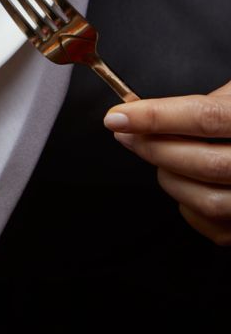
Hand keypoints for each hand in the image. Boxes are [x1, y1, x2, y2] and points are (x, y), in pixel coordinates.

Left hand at [104, 81, 230, 244]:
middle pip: (203, 162)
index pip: (205, 117)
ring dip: (169, 178)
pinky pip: (215, 226)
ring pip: (207, 201)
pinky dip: (187, 206)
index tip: (117, 117)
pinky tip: (183, 184)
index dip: (156, 117)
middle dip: (154, 147)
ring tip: (156, 157)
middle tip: (125, 133)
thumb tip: (142, 112)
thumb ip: (205, 107)